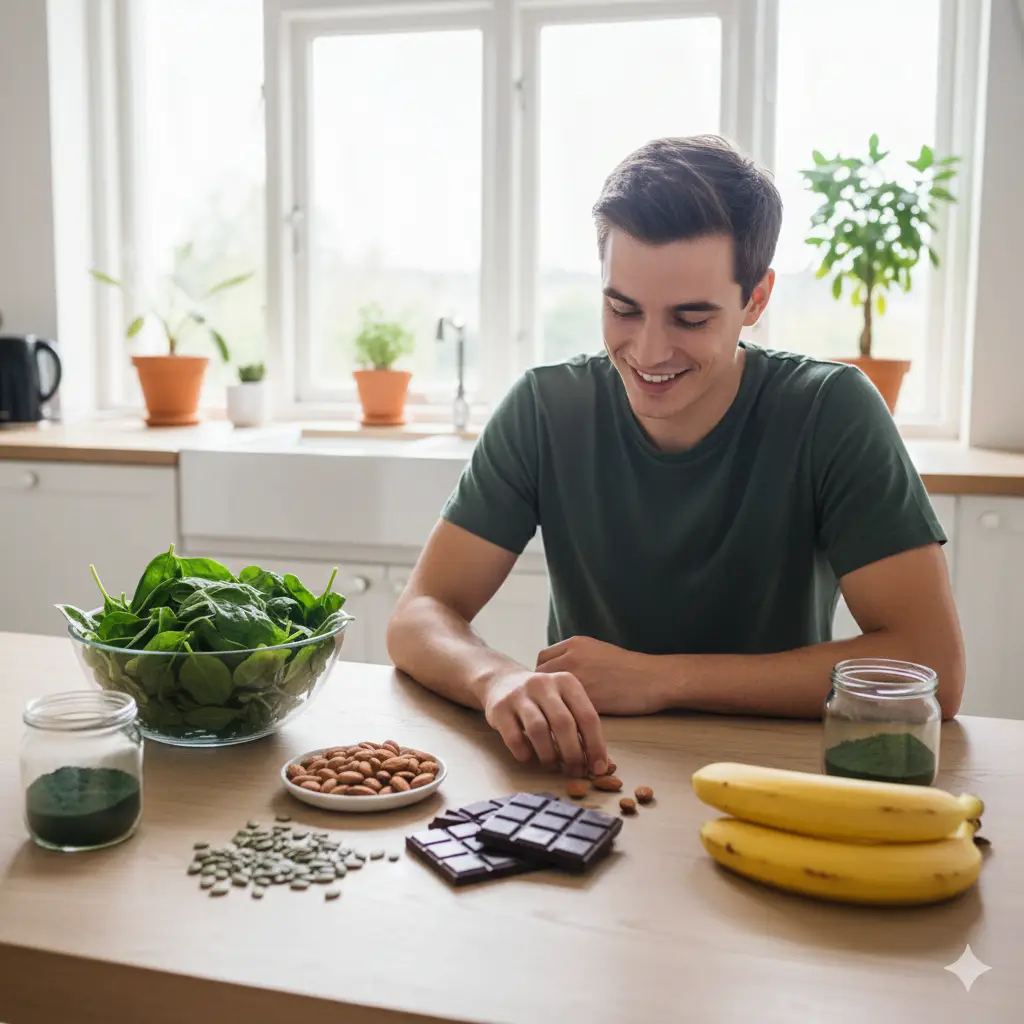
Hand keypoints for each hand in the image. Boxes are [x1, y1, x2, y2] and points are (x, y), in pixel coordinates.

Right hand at [482, 670, 607, 776]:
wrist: (501, 682)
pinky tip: (530, 758)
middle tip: (574, 771)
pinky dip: (525, 754)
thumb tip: (601, 765)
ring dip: (549, 755)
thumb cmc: (542, 699)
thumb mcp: (563, 702)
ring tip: (552, 765)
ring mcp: (519, 694)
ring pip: (538, 730)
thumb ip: (581, 728)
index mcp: (567, 682)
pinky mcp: (499, 708)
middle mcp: (543, 684)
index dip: (596, 746)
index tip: (598, 768)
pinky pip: (514, 738)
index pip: (587, 716)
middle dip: (572, 754)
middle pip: (564, 723)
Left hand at [536, 636, 667, 714]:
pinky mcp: (587, 698)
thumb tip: (558, 672)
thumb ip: (576, 657)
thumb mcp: (599, 651)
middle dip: (543, 692)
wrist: (654, 679)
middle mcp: (572, 657)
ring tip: (557, 715)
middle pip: (539, 676)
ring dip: (550, 705)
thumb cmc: (630, 668)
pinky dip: (564, 716)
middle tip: (551, 704)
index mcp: (575, 644)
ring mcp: (578, 678)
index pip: (542, 659)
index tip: (550, 688)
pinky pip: (566, 709)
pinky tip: (570, 723)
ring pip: (550, 695)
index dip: (544, 675)